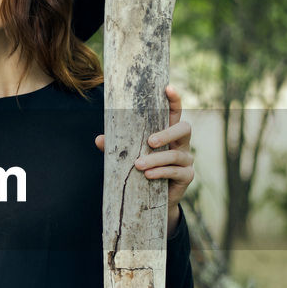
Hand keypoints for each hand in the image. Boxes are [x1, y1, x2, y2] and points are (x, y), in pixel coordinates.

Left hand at [95, 84, 194, 235]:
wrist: (154, 199)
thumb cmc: (142, 170)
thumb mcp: (128, 156)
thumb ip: (117, 147)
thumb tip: (99, 139)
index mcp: (168, 133)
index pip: (174, 112)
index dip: (174, 100)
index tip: (168, 88)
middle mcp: (181, 143)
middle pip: (184, 129)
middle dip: (168, 133)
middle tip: (150, 141)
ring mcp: (186, 160)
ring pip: (176, 154)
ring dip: (156, 159)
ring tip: (139, 165)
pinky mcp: (186, 176)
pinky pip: (176, 171)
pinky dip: (161, 172)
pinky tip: (148, 175)